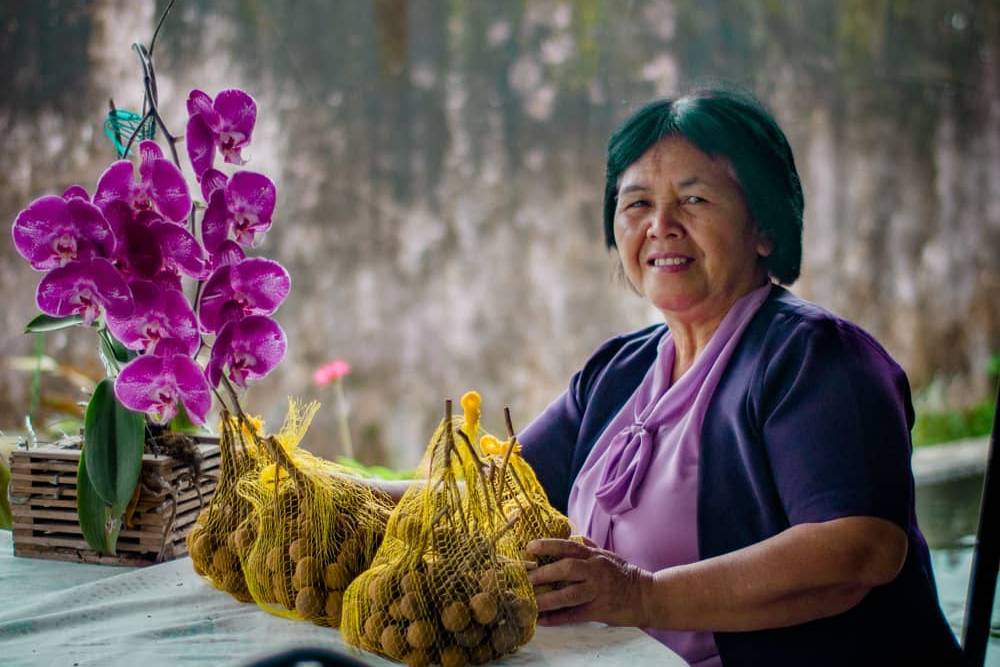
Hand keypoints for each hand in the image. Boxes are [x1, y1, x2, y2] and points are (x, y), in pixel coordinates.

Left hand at [526, 536, 652, 627]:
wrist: (645, 596)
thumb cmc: (623, 573)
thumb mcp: (606, 554)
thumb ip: (587, 546)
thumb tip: (567, 534)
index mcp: (595, 556)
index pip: (569, 546)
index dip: (549, 546)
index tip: (530, 547)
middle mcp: (596, 571)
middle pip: (568, 568)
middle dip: (545, 573)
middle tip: (527, 577)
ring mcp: (598, 592)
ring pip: (569, 594)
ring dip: (548, 599)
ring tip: (531, 601)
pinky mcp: (599, 611)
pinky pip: (575, 615)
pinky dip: (557, 618)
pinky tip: (542, 620)